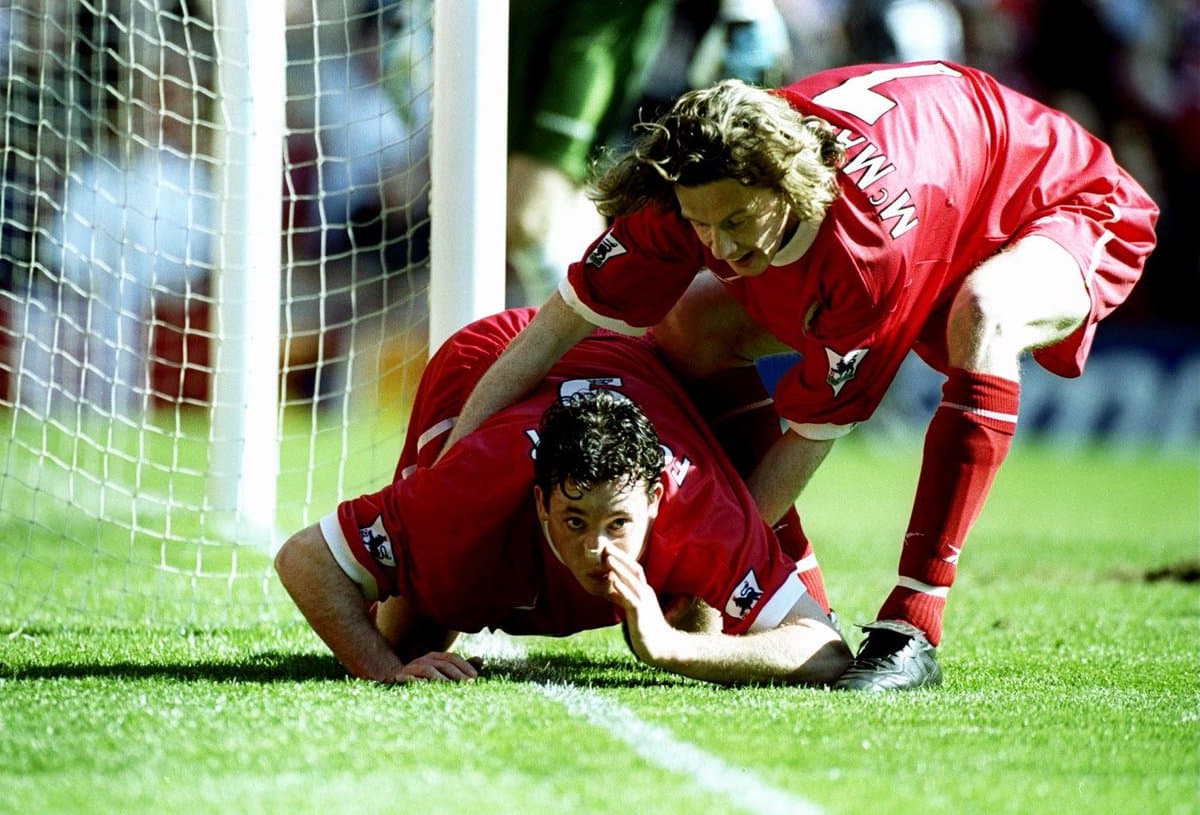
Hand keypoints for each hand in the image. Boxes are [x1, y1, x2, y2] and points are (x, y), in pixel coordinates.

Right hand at [390, 652, 482, 683]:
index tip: (475, 678)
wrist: (393, 676)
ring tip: (452, 687)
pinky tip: (426, 688)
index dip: (464, 666)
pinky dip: (417, 682)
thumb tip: (480, 660)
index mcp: (435, 656)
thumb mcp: (441, 669)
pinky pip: (410, 679)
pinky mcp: (401, 677)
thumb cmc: (424, 675)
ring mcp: (412, 667)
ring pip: (428, 671)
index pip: (452, 658)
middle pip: (443, 664)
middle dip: (457, 675)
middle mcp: (425, 659)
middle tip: (468, 685)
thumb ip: (460, 666)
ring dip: (441, 679)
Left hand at [602, 546, 675, 664]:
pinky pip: (630, 599)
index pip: (634, 570)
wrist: (660, 648)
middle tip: (606, 546)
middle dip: (621, 557)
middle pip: (635, 569)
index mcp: (644, 591)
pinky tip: (612, 581)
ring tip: (607, 558)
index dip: (622, 558)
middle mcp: (645, 593)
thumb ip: (624, 596)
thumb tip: (612, 586)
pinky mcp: (640, 615)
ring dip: (619, 568)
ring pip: (632, 581)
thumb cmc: (646, 628)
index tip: (609, 549)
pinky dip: (622, 588)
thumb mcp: (633, 608)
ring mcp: (644, 603)